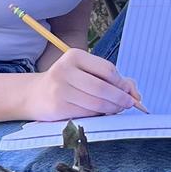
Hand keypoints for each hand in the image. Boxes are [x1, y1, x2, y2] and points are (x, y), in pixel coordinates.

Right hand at [26, 48, 140, 120]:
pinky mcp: (58, 106)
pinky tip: (100, 113)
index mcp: (74, 56)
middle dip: (120, 98)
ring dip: (111, 109)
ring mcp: (60, 89)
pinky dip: (98, 115)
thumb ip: (112, 78)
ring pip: (96, 103)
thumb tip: (134, 92)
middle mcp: (65, 70)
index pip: (107, 69)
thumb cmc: (68, 82)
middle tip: (128, 104)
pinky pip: (87, 113)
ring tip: (115, 109)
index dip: (122, 83)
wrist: (36, 94)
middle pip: (103, 87)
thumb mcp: (86, 72)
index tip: (129, 92)